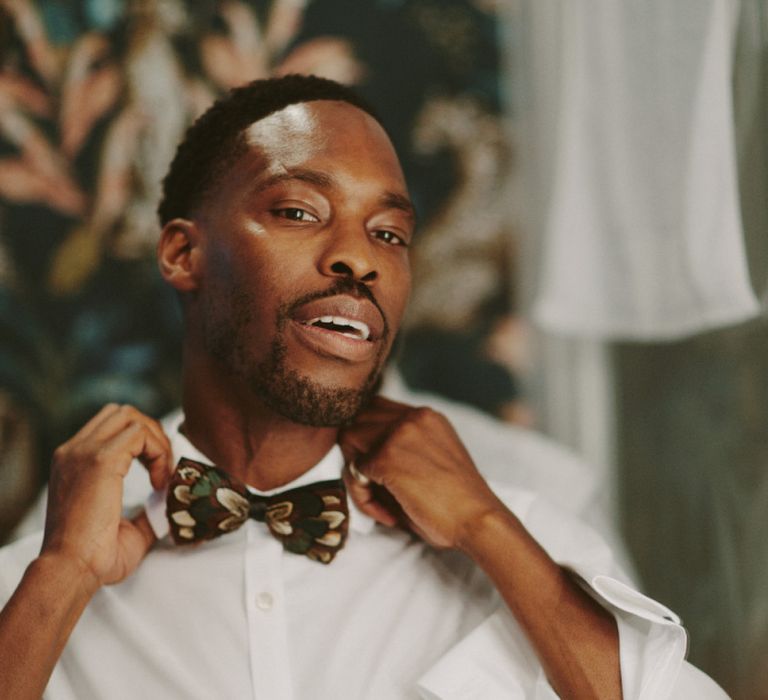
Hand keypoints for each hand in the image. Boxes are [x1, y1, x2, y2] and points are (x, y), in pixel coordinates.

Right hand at [41, 404, 172, 590]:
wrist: (70, 571)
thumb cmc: (93, 558)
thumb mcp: (123, 526)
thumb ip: (144, 509)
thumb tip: (168, 503)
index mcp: (71, 462)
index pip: (110, 426)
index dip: (142, 441)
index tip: (157, 475)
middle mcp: (73, 451)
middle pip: (122, 413)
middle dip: (152, 434)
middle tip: (164, 470)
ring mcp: (84, 453)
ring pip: (132, 418)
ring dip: (157, 442)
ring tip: (163, 476)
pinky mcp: (100, 461)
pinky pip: (140, 435)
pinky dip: (158, 453)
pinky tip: (159, 482)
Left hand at [338, 397, 504, 549]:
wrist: (479, 521)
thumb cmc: (456, 503)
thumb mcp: (429, 459)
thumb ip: (398, 448)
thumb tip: (356, 456)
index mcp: (426, 416)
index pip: (376, 409)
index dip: (368, 438)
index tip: (380, 470)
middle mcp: (413, 416)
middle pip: (358, 417)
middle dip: (356, 450)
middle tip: (373, 485)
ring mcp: (398, 433)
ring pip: (349, 437)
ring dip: (356, 472)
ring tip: (378, 500)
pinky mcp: (386, 457)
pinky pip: (354, 472)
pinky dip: (363, 496)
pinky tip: (388, 513)